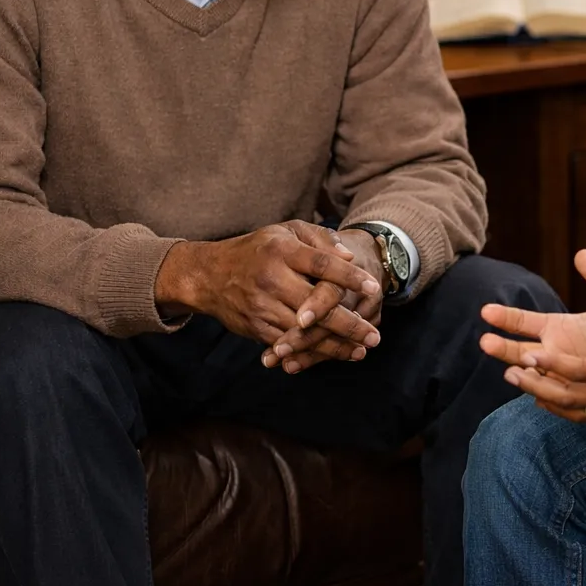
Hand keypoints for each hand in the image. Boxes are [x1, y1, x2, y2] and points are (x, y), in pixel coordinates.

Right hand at [156, 221, 381, 359]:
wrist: (210, 275)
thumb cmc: (260, 249)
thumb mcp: (287, 231)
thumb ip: (320, 239)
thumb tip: (350, 257)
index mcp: (282, 250)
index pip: (321, 265)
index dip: (350, 277)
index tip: (375, 287)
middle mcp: (271, 279)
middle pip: (317, 306)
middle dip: (349, 323)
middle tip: (375, 335)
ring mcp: (262, 306)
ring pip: (305, 332)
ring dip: (335, 345)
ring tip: (361, 350)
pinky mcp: (256, 327)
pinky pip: (288, 345)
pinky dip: (312, 354)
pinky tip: (335, 355)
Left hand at [480, 250, 585, 421]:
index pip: (585, 372)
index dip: (556, 366)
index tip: (529, 355)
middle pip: (569, 393)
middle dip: (534, 380)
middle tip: (504, 367)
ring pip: (571, 407)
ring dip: (540, 393)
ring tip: (510, 376)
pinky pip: (581, 414)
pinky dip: (556, 407)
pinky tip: (537, 395)